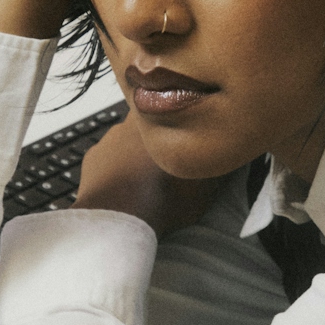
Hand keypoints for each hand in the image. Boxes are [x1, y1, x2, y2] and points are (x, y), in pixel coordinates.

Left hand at [75, 115, 224, 238]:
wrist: (119, 220)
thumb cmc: (164, 199)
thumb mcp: (205, 182)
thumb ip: (216, 159)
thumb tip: (232, 145)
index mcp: (157, 119)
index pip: (169, 104)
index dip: (179, 117)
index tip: (188, 130)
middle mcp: (129, 122)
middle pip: (149, 124)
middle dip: (159, 139)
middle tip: (172, 162)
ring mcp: (107, 141)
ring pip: (127, 143)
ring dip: (137, 156)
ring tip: (149, 180)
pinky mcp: (92, 161)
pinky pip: (109, 161)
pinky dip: (118, 170)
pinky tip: (128, 188)